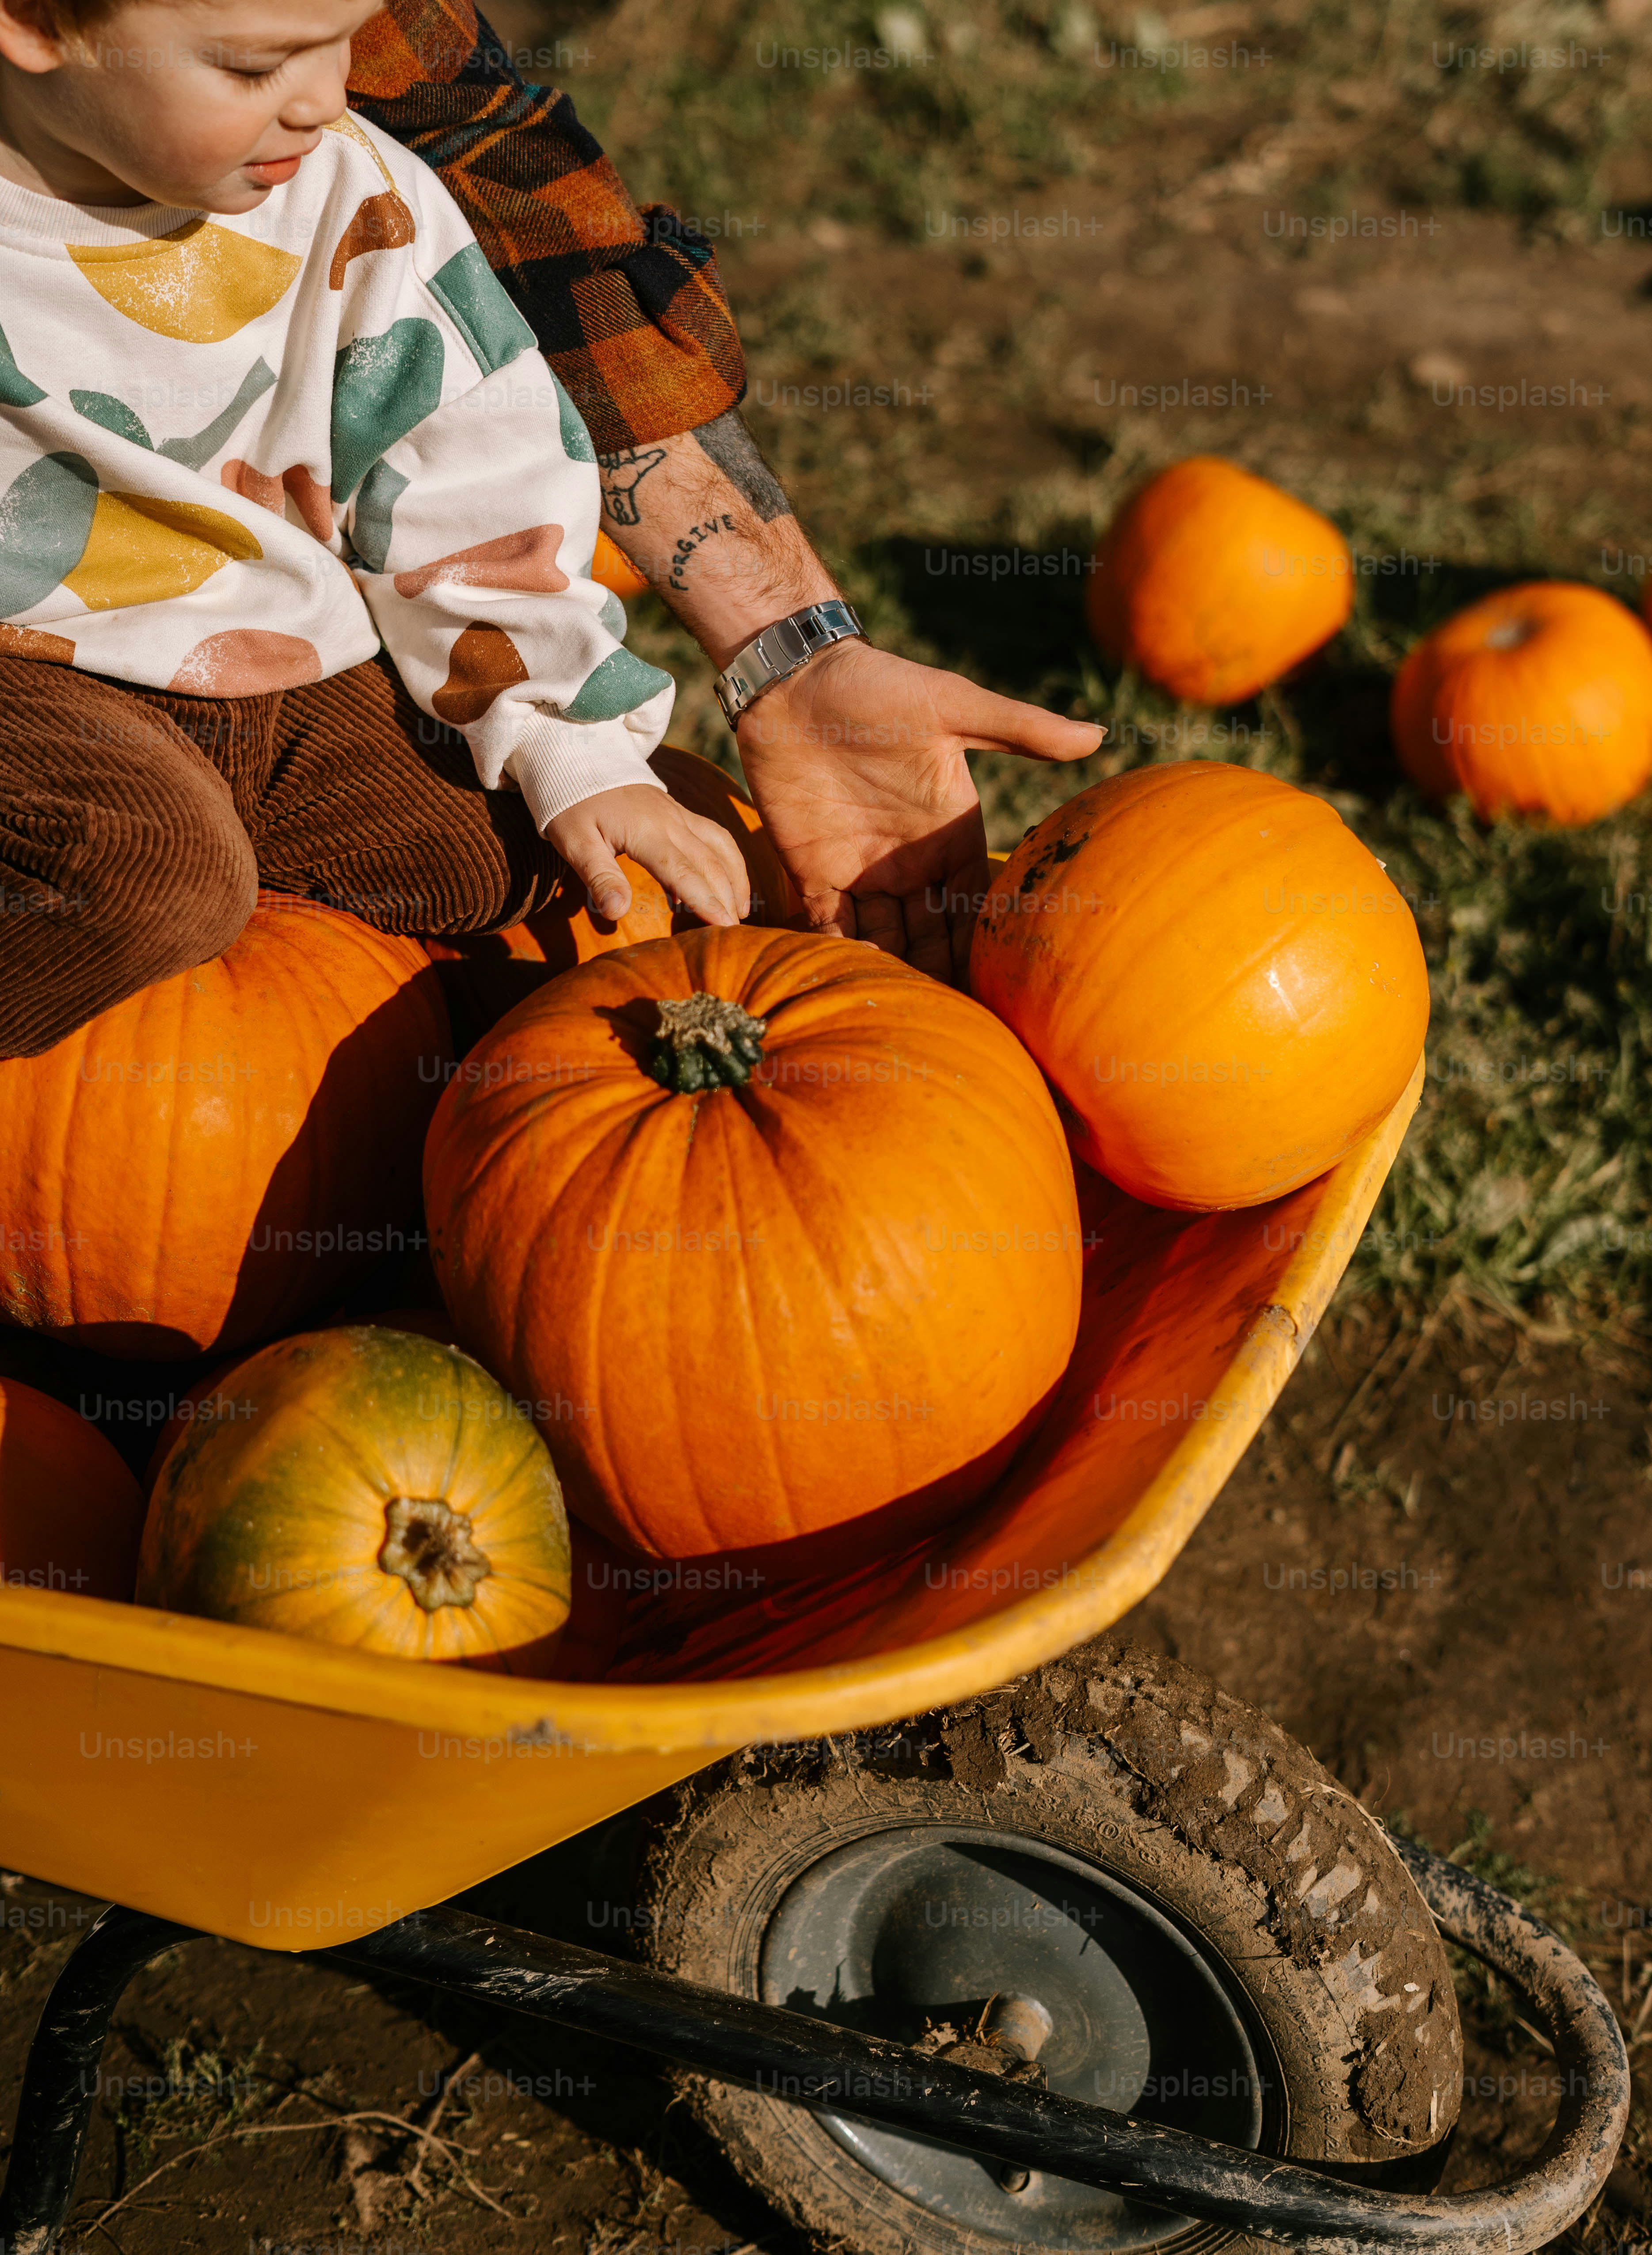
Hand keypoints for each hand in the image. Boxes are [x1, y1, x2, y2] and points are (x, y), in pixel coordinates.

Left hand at [547, 784, 749, 926]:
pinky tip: (726, 881)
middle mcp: (672, 822)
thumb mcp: (575, 842)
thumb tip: (616, 913)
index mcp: (647, 832)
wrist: (579, 757)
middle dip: (727, 898)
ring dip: (736, 878)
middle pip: (710, 863)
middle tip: (737, 933)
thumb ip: (599, 877)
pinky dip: (728, 859)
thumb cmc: (572, 804)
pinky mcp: (679, 812)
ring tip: (742, 910)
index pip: (684, 873)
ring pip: (721, 845)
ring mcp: (679, 815)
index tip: (725, 928)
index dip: (707, 901)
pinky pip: (714, 835)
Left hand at [735, 639, 1103, 983]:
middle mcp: (910, 861)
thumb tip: (1095, 738)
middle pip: (929, 935)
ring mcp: (861, 869)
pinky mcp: (813, 870)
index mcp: (951, 833)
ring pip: (882, 939)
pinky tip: (845, 986)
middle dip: (937, 976)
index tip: (998, 992)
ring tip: (899, 1017)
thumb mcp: (954, 707)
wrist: (795, 680)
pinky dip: (836, 953)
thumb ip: (1019, 730)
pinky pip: (828, 925)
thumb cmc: (880, 688)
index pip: (973, 904)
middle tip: (947, 1024)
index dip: (982, 946)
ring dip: (889, 973)